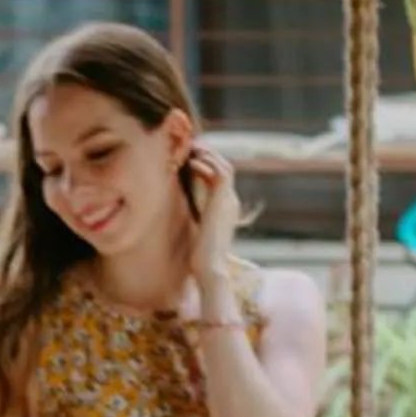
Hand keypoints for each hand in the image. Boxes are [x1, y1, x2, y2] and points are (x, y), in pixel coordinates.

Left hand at [186, 145, 240, 294]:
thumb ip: (194, 215)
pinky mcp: (223, 203)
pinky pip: (220, 174)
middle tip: (190, 147)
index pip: (221, 177)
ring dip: (208, 155)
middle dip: (208, 154)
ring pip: (225, 166)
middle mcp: (231, 202)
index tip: (190, 157)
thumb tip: (184, 207)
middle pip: (225, 167)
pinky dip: (207, 165)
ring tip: (191, 149)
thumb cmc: (201, 257)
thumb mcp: (196, 230)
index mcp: (227, 208)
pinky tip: (192, 164)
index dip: (207, 163)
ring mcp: (230, 202)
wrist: (210, 269)